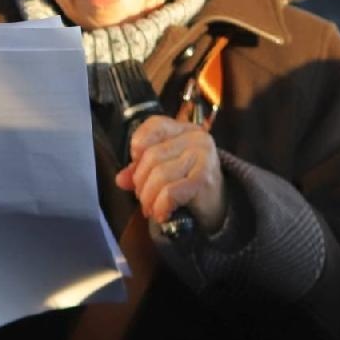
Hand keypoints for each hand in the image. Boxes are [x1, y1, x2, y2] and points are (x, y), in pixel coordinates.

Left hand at [114, 115, 226, 231]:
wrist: (219, 205)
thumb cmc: (188, 183)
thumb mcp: (164, 169)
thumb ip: (140, 169)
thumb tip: (121, 179)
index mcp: (183, 129)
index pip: (154, 126)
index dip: (138, 147)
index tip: (136, 167)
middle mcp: (195, 138)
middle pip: (152, 156)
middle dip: (141, 182)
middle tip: (142, 196)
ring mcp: (202, 156)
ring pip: (159, 175)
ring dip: (149, 197)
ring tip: (150, 207)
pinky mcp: (205, 177)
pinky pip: (170, 192)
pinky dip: (161, 206)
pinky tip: (161, 213)